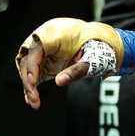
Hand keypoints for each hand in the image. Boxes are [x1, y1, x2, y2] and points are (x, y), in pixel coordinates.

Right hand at [16, 18, 134, 107]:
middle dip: (28, 80)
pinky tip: (33, 99)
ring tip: (35, 102)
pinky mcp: (46, 61)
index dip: (31, 66)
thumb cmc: (100, 49)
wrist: (106, 46)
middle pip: (28, 60)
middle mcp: (45, 40)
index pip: (35, 50)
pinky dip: (33, 85)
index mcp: (55, 33)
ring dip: (29, 85)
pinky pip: (35, 72)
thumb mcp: (92, 60)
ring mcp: (45, 51)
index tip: (33, 82)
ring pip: (28, 67)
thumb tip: (59, 81)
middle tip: (34, 98)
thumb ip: (76, 70)